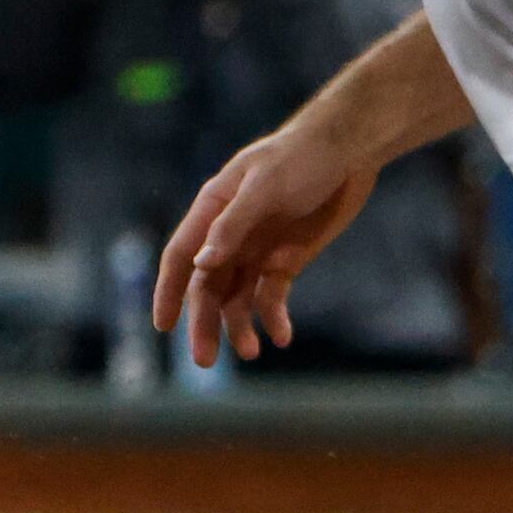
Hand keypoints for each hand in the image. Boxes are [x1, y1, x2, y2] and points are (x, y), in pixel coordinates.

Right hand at [153, 120, 379, 366]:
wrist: (349, 149)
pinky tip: (282, 336)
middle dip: (204, 324)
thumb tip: (201, 265)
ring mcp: (257, 250)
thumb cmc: (300, 156)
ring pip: (237, 298)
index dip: (169, 291)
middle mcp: (229, 235)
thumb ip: (232, 225)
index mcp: (213, 210)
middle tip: (204, 362)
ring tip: (252, 352)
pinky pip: (272, 296)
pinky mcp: (286, 260)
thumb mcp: (265, 186)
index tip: (163, 326)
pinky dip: (274, 318)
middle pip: (208, 287)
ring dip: (239, 327)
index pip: (181, 256)